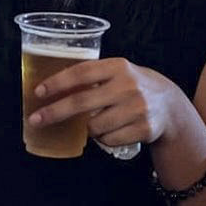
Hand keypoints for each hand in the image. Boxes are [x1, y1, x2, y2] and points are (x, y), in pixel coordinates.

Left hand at [27, 57, 185, 147]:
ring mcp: (138, 109)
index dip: (57, 82)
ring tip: (92, 121)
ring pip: (94, 126)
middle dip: (54, 112)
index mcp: (117, 66)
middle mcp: (128, 86)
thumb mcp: (115, 72)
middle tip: (36, 119)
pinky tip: (110, 129)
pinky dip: (102, 138)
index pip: (81, 72)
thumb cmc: (130, 86)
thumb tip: (50, 89)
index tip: (38, 92)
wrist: (169, 105)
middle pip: (82, 102)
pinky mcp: (145, 129)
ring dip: (85, 128)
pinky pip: (109, 139)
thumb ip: (90, 76)